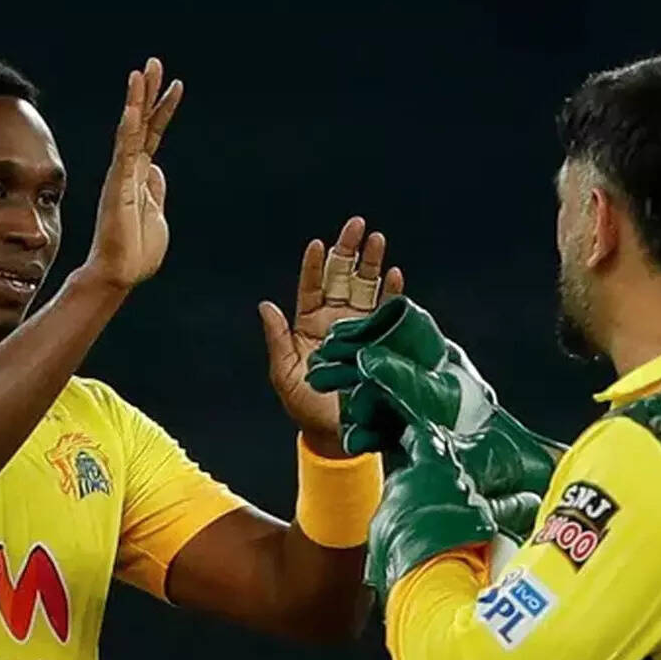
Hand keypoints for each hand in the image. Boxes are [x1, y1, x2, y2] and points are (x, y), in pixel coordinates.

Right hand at [83, 57, 183, 289]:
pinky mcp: (119, 188)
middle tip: (154, 62)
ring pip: (129, 131)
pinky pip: (124, 154)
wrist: (120, 274)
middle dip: (147, 93)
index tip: (175, 85)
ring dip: (136, 102)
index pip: (152, 135)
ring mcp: (122, 177)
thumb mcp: (157, 216)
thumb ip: (155, 191)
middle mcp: (129, 171)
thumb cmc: (137, 251)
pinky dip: (128, 131)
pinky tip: (132, 109)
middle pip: (140, 123)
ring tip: (141, 72)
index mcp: (141, 176)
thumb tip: (157, 170)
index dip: (163, 109)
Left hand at [258, 217, 404, 456]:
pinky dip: (392, 293)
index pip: (312, 286)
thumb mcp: (284, 374)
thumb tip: (266, 305)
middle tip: (357, 225)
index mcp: (309, 325)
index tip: (318, 244)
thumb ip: (278, 339)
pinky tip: (394, 276)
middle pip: (343, 277)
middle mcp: (337, 320)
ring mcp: (361, 328)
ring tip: (377, 239)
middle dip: (350, 250)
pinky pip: (388, 312)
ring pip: (366, 287)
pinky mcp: (382, 341)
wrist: (339, 434)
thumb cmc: (306, 407)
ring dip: (372, 263)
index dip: (315, 265)